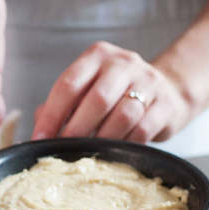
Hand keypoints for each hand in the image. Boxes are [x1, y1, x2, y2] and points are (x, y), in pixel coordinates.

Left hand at [31, 41, 196, 143]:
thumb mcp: (88, 89)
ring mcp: (148, 82)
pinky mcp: (166, 104)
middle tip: (64, 148)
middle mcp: (123, 64)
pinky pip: (143, 129)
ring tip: (90, 152)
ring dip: (102, 138)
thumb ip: (62, 105)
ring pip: (122, 115)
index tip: (40, 137)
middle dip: (77, 128)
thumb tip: (40, 129)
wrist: (168, 92)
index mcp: (97, 56)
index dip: (52, 115)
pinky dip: (126, 143)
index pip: (69, 84)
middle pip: (97, 99)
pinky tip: (116, 151)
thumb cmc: (117, 94)